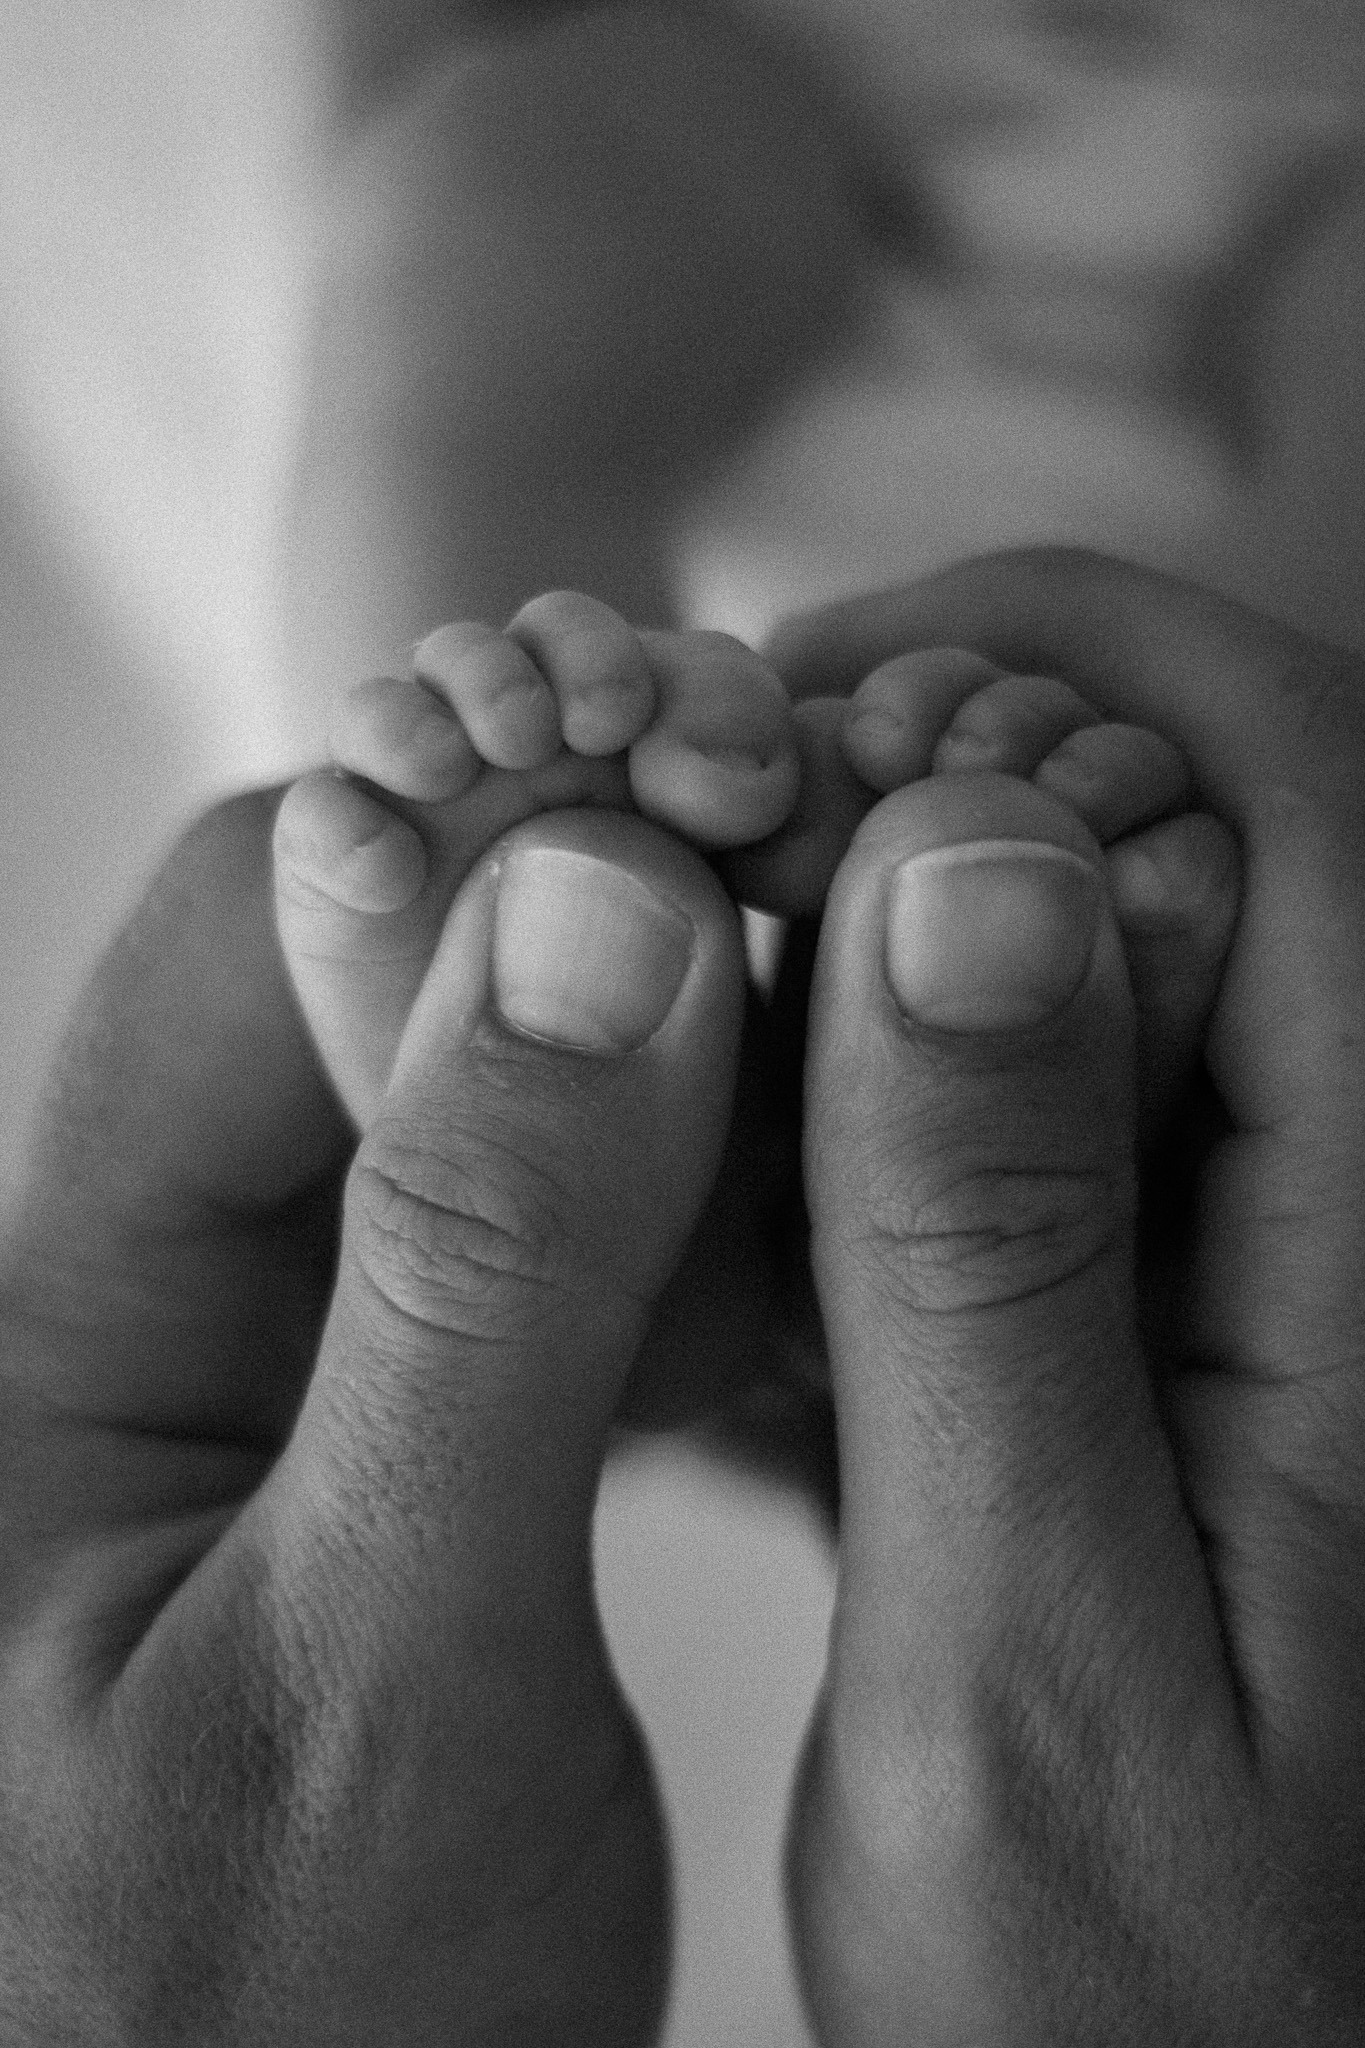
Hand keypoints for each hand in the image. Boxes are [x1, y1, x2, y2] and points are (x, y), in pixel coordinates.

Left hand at [0, 792, 745, 2043]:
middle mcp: (162, 1308)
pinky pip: (559, 1247)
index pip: (254, 931)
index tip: (723, 835)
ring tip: (837, 1086)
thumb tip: (602, 919)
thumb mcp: (380, 1673)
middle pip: (379, 979)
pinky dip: (694, 1221)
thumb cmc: (245, 2044)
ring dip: (675, 1075)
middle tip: (813, 904)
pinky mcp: (419, 1438)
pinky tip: (799, 1262)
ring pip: (494, 1105)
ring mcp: (302, 1368)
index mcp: (61, 1325)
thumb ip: (484, 1291)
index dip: (490, 845)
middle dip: (605, 929)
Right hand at [764, 550, 1364, 2040]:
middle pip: (1205, 850)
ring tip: (707, 1036)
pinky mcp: (1208, 1365)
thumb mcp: (1026, 1659)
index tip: (809, 698)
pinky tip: (766, 1224)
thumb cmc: (1171, 2010)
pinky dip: (899, 1131)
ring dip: (894, 968)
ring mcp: (1296, 1296)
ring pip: (1113, 997)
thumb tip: (945, 877)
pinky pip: (1061, 1157)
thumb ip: (984, 1255)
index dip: (1050, 668)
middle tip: (714, 854)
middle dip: (947, 792)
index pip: (1293, 788)